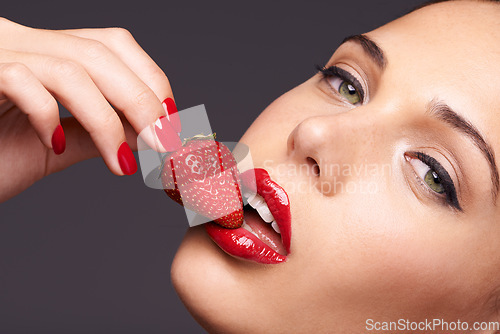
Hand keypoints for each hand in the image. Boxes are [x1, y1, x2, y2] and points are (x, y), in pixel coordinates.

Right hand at [0, 18, 180, 201]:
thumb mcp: (55, 145)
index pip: (113, 44)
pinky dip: (49, 115)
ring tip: (124, 161)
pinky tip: (56, 144)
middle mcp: (24, 42)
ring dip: (108, 119)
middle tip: (163, 143)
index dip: (150, 79)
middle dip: (142, 100)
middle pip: (101, 52)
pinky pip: (22, 81)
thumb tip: (143, 133)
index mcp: (48, 54)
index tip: (171, 121)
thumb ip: (95, 133)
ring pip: (71, 68)